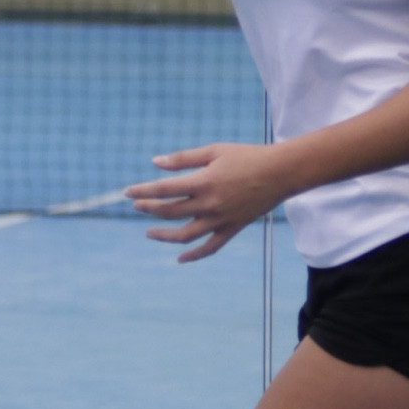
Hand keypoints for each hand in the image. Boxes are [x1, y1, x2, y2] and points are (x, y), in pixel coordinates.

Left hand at [126, 142, 290, 261]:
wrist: (281, 173)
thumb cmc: (247, 156)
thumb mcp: (214, 150)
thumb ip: (184, 158)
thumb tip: (155, 162)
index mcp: (203, 182)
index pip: (164, 190)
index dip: (143, 191)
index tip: (127, 192)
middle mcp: (209, 204)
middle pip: (170, 212)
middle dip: (149, 209)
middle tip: (137, 205)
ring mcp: (220, 220)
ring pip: (184, 235)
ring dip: (163, 235)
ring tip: (149, 232)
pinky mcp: (231, 229)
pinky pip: (210, 248)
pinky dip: (194, 256)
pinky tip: (179, 258)